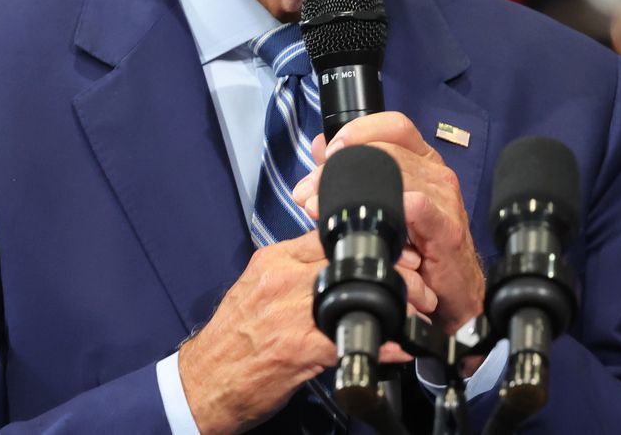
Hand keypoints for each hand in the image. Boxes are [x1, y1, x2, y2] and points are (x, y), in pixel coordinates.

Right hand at [179, 231, 434, 433]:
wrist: (201, 383)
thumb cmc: (231, 341)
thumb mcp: (257, 290)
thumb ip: (292, 272)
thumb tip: (331, 265)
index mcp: (272, 260)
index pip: (329, 236)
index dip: (371, 243)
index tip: (399, 251)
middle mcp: (280, 280)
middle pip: (349, 261)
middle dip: (393, 269)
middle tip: (420, 282)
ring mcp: (288, 313)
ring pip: (356, 295)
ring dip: (396, 304)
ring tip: (419, 312)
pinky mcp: (295, 349)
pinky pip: (350, 340)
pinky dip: (382, 344)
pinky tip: (401, 347)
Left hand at [292, 113, 485, 333]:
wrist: (451, 291)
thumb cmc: (418, 247)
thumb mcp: (382, 204)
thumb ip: (351, 173)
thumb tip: (320, 146)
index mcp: (421, 161)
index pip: (394, 126)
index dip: (360, 131)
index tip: (329, 152)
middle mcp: (436, 173)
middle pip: (387, 150)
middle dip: (340, 168)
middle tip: (309, 191)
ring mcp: (444, 198)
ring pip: (397, 175)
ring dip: (352, 191)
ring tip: (321, 210)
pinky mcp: (447, 228)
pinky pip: (419, 206)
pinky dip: (391, 207)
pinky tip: (368, 217)